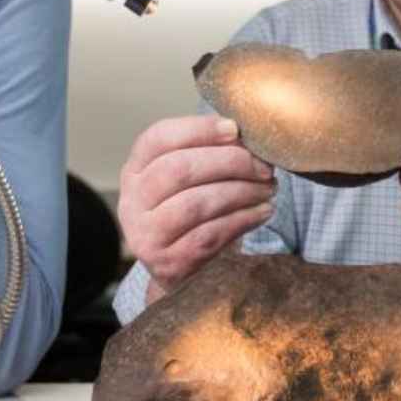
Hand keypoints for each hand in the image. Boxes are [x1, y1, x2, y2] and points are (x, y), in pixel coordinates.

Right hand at [119, 115, 275, 299]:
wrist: (178, 271)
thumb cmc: (189, 211)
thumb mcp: (186, 181)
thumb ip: (206, 154)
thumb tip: (246, 135)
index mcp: (135, 169)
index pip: (159, 138)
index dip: (199, 129)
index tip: (236, 129)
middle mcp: (132, 201)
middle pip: (178, 169)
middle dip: (229, 162)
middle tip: (263, 166)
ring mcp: (146, 234)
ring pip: (195, 204)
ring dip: (240, 192)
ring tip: (268, 189)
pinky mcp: (167, 263)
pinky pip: (208, 236)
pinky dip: (242, 220)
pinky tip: (262, 212)